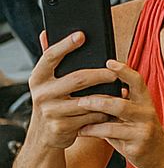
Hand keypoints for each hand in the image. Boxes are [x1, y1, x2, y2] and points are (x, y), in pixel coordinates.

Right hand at [26, 32, 115, 150]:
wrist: (46, 136)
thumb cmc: (54, 102)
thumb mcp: (49, 83)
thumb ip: (51, 60)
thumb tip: (47, 32)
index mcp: (38, 78)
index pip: (51, 57)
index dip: (66, 45)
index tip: (82, 35)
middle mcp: (42, 93)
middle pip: (78, 79)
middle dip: (101, 75)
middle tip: (116, 73)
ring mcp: (51, 111)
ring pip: (89, 100)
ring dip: (108, 97)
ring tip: (121, 91)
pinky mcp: (62, 126)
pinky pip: (91, 116)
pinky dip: (105, 113)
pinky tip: (113, 110)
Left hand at [74, 60, 163, 167]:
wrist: (161, 155)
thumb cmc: (140, 131)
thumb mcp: (134, 113)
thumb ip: (120, 101)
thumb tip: (96, 83)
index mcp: (145, 101)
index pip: (137, 81)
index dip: (124, 71)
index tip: (109, 62)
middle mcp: (147, 113)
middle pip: (122, 102)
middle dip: (98, 100)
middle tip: (81, 100)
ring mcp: (143, 130)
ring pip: (115, 121)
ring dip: (93, 117)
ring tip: (78, 117)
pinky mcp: (138, 145)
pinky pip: (111, 135)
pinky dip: (93, 131)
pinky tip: (82, 131)